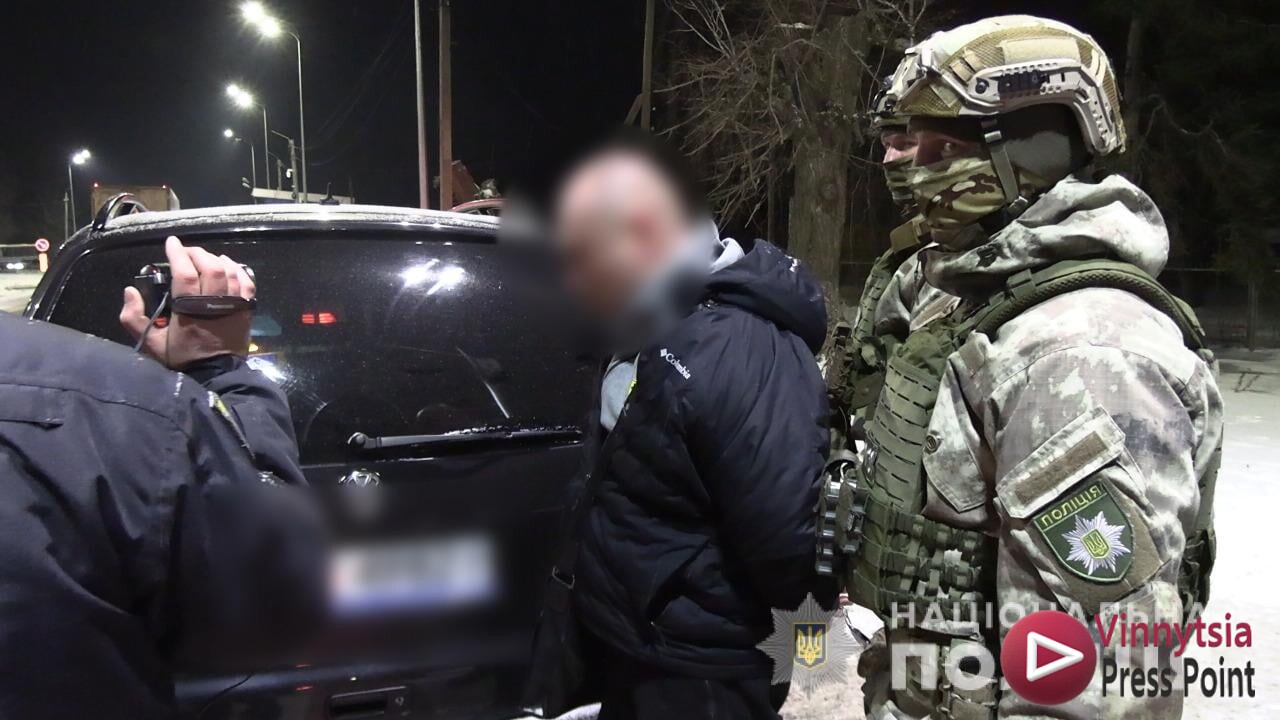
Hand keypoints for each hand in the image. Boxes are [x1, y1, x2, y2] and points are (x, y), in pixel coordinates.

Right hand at [120, 236, 255, 368]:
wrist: (215, 375)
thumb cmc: (182, 357)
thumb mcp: (150, 342)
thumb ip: (134, 318)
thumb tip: (130, 291)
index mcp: (189, 310)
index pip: (186, 273)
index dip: (178, 253)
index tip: (171, 242)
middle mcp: (214, 303)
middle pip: (210, 266)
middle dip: (197, 253)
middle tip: (185, 251)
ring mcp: (234, 305)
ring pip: (229, 271)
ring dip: (216, 259)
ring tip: (203, 257)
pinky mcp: (247, 310)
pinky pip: (247, 282)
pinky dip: (238, 270)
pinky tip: (227, 265)